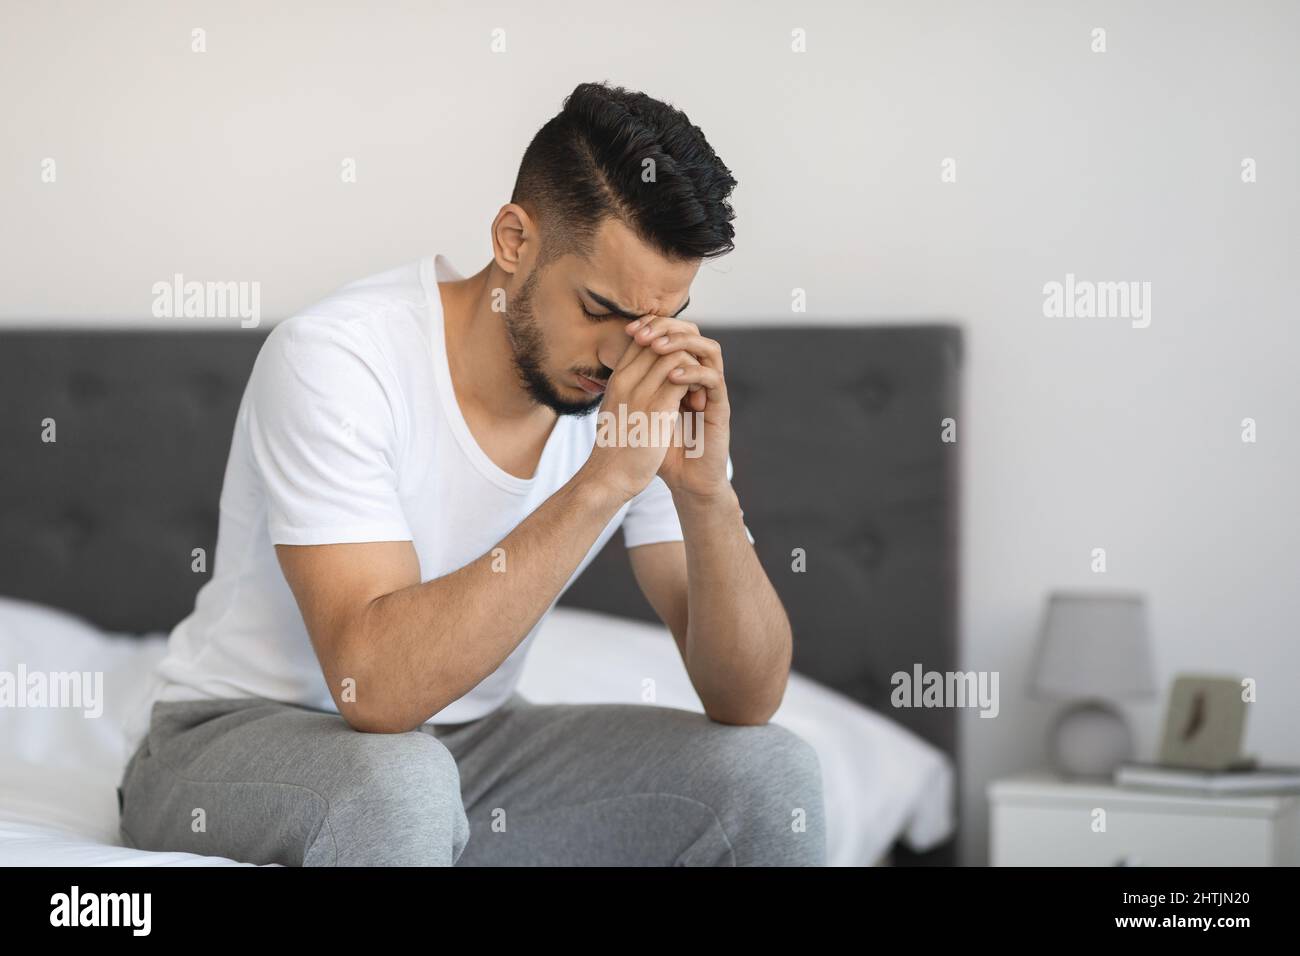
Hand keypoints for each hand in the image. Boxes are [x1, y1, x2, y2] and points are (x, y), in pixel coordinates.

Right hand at [580, 316, 700, 501]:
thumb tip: (640, 383)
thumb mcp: (615, 412)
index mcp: (617, 380)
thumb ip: (626, 393)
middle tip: (693, 378)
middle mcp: (626, 380)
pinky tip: (698, 403)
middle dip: (682, 353)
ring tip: (696, 391)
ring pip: (674, 354)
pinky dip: (696, 384)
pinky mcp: (657, 409)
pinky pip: (683, 378)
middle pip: (659, 340)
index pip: (642, 340)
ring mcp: (640, 393)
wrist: (609, 479)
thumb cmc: (615, 449)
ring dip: (692, 369)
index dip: (665, 344)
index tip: (678, 367)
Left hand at [623, 315, 730, 500]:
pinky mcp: (719, 407)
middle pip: (692, 332)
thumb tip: (610, 357)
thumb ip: (631, 384)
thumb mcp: (635, 410)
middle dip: (667, 328)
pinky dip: (693, 372)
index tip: (630, 330)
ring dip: (682, 343)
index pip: (671, 333)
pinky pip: (713, 378)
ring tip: (659, 348)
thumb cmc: (656, 448)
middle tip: (645, 335)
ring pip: (708, 348)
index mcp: (678, 371)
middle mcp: (697, 375)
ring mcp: (710, 390)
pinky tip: (673, 377)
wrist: (682, 479)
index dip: (652, 326)